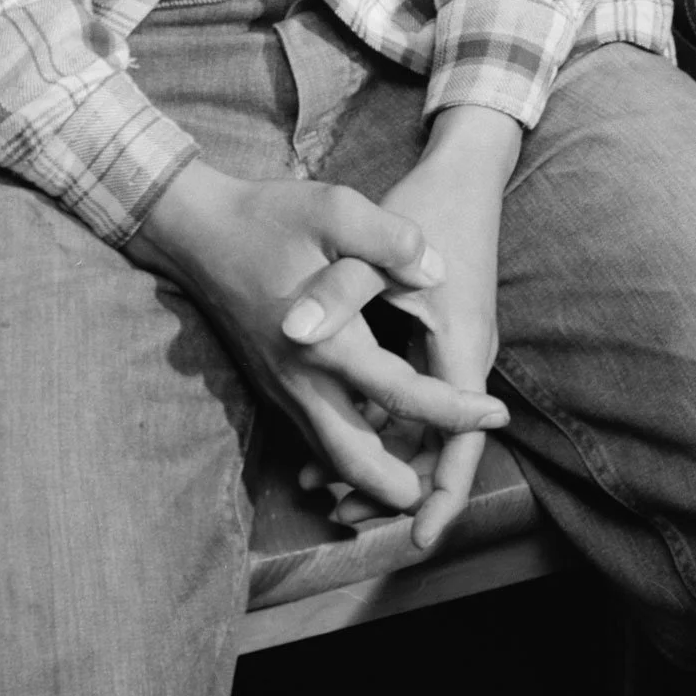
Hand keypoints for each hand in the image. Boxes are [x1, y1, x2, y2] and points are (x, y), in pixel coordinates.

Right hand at [127, 159, 505, 513]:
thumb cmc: (269, 216)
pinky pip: (316, 433)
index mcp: (327, 341)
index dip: (455, 410)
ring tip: (423, 475)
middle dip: (403, 486)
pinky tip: (379, 437)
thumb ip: (391, 241)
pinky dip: (348, 451)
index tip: (497, 415)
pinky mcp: (274, 384)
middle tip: (449, 486)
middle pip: (356, 461)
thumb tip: (436, 270)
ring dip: (374, 477)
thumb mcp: (336, 209)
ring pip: (332, 456)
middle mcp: (302, 379)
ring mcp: (283, 387)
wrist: (198, 230)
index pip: (403, 394)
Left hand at [290, 105, 521, 552]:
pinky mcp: (438, 337)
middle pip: (439, 448)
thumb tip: (294, 331)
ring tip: (326, 487)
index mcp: (461, 347)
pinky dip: (382, 422)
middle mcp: (465, 357)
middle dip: (398, 490)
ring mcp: (454, 350)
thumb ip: (339, 289)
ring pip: (424, 425)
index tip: (417, 540)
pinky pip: (415, 398)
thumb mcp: (375, 241)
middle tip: (347, 521)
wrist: (465, 168)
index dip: (439, 494)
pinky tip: (336, 429)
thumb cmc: (427, 203)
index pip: (459, 441)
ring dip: (385, 456)